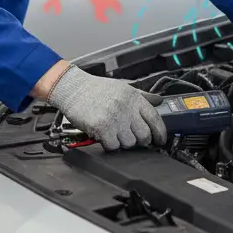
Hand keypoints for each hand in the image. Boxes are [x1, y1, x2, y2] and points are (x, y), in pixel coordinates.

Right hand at [48, 65, 166, 150]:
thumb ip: (141, 95)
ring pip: (129, 143)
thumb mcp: (122, 86)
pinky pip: (113, 146)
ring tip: (115, 133)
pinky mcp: (101, 128)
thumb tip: (158, 100)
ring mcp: (114, 118)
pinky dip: (110, 144)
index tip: (160, 140)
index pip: (155, 118)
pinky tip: (105, 136)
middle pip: (144, 135)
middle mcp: (125, 107)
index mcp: (133, 97)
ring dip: (123, 142)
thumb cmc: (95, 88)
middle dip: (141, 141)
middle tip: (134, 139)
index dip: (160, 133)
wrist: (72, 88)